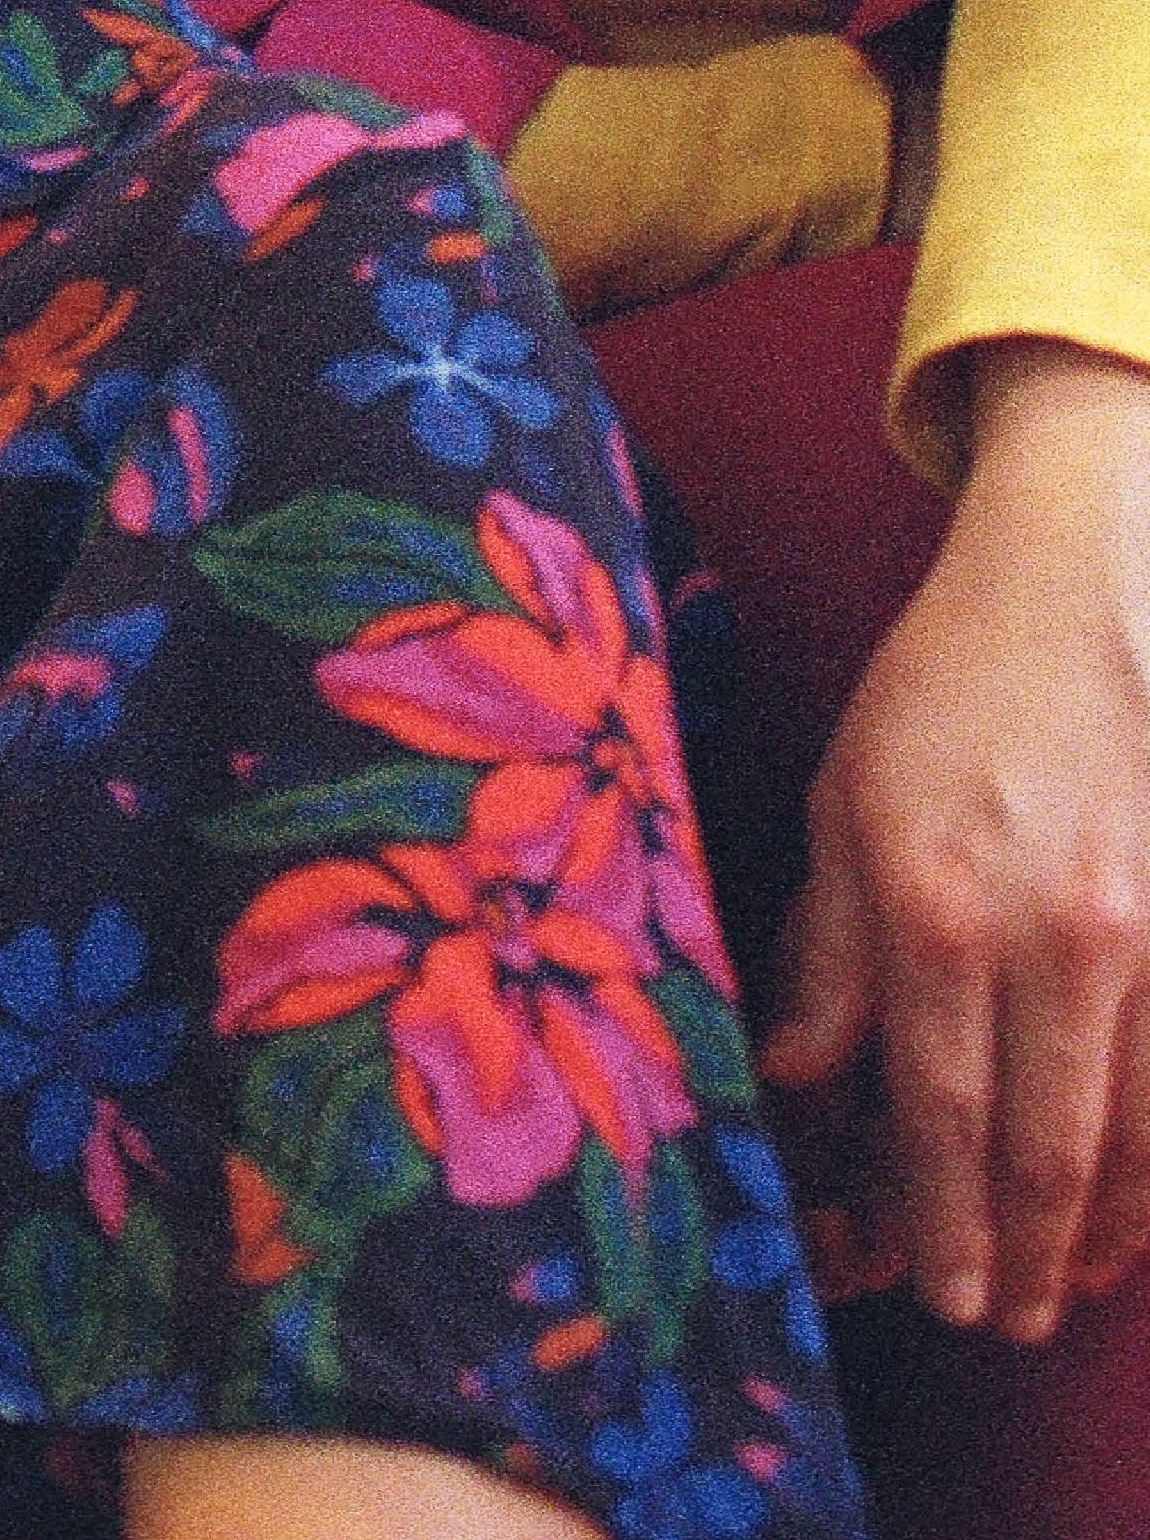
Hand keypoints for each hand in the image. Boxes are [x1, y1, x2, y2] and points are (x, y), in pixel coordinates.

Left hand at [763, 345, 1149, 1340]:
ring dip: (1106, 1222)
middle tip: (998, 1324)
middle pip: (1046, 1140)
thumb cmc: (944, 697)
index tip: (937, 1294)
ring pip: (1141, 1122)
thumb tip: (802, 1079)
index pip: (939, 1111)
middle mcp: (1056, 936)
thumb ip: (827, 953)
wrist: (1087, 594)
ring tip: (1068, 1286)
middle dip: (1022, 1250)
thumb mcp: (841, 808)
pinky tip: (1143, 1203)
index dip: (939, 1219)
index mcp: (937, 910)